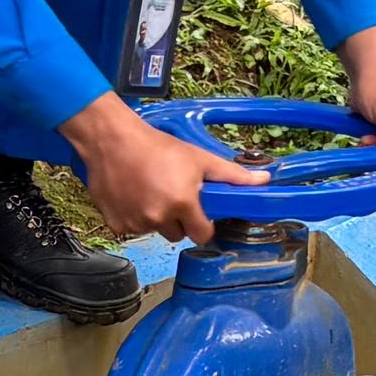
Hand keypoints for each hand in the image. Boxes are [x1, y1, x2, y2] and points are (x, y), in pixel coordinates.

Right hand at [62, 92, 265, 246]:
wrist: (112, 140)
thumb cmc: (156, 146)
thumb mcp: (199, 158)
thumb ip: (232, 175)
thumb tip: (263, 180)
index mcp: (183, 204)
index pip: (202, 234)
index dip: (203, 225)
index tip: (198, 214)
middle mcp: (159, 218)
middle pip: (178, 235)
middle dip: (178, 220)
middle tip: (172, 196)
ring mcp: (136, 223)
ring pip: (155, 231)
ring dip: (155, 218)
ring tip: (149, 191)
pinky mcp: (117, 224)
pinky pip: (132, 229)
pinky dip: (133, 217)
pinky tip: (132, 195)